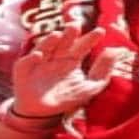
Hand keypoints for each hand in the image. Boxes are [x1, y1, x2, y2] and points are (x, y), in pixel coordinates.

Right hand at [10, 25, 127, 117]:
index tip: (101, 31)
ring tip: (58, 35)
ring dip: (49, 41)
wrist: (41, 113)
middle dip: (69, 33)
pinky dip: (32, 58)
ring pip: (45, 47)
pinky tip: (39, 56)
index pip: (82, 46)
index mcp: (71, 59)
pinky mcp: (23, 69)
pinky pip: (26, 62)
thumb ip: (103, 71)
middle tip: (76, 25)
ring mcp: (39, 62)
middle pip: (63, 42)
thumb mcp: (90, 88)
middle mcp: (55, 57)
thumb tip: (115, 51)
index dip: (90, 39)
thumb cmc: (66, 98)